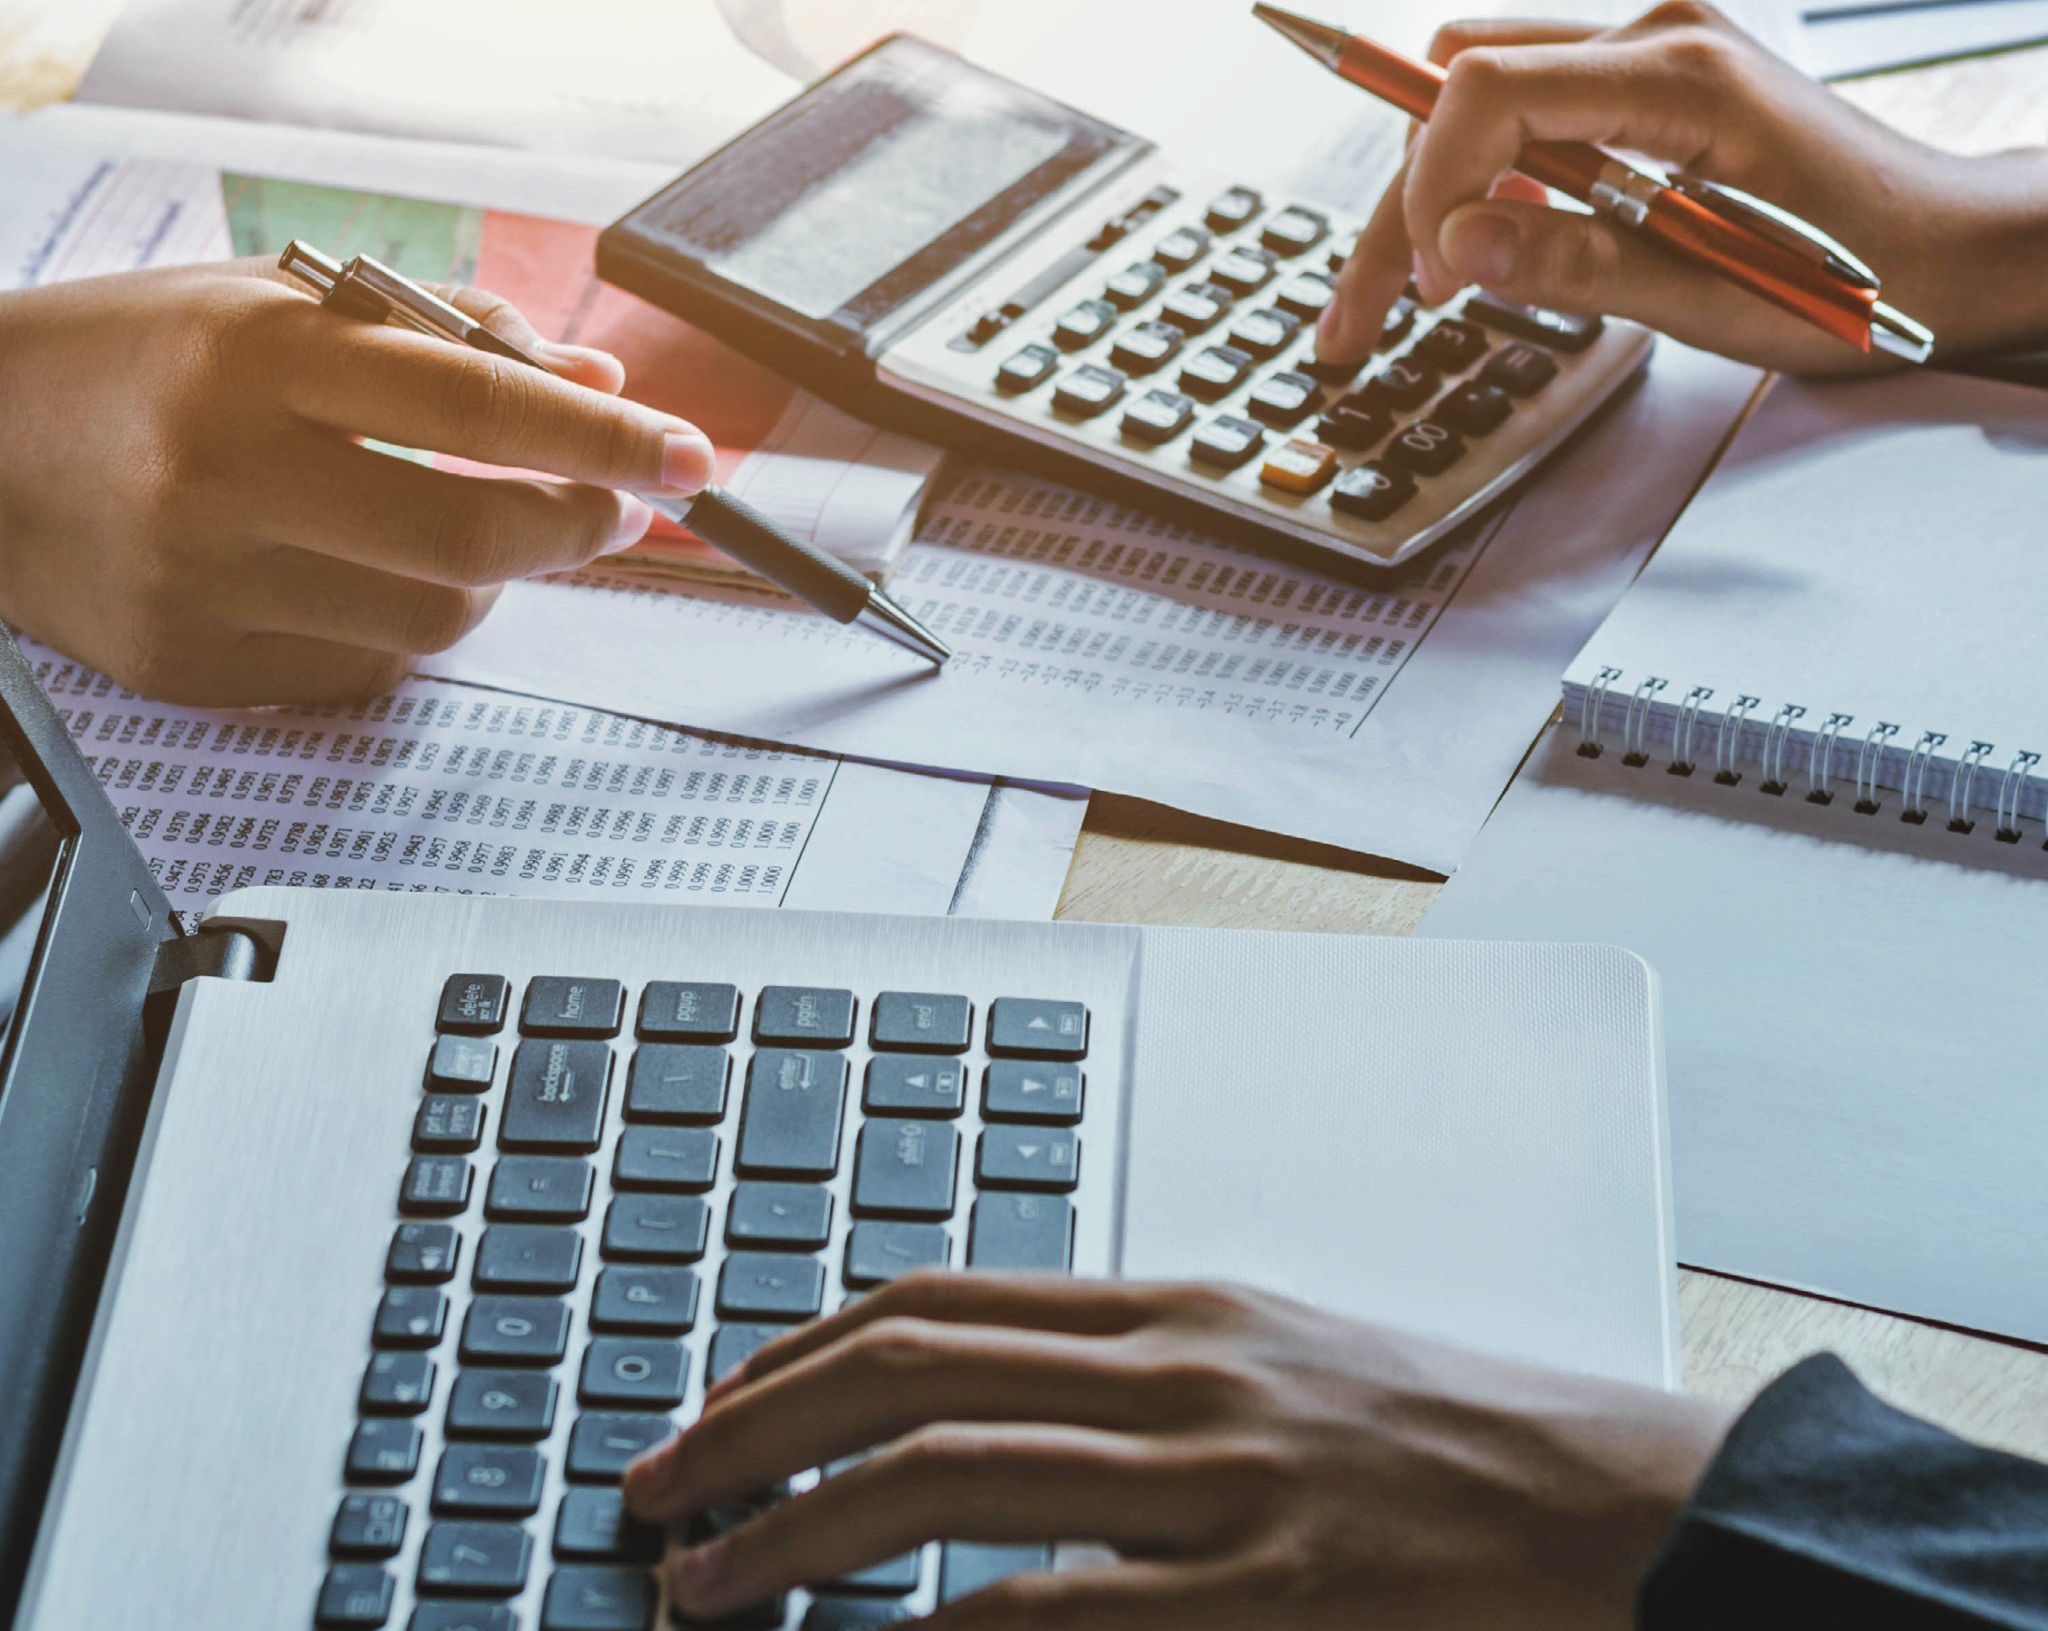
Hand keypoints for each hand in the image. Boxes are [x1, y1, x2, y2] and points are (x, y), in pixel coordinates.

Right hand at [0, 260, 715, 705]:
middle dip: (577, 523)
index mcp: (259, 353)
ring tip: (469, 524)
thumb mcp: (279, 301)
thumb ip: (447, 332)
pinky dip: (407, 621)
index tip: (690, 455)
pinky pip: (367, 665)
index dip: (605, 434)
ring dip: (495, 575)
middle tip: (610, 506)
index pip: (481, 401)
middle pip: (476, 530)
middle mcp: (228, 469)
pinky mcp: (193, 663)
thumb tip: (597, 376)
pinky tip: (369, 571)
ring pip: (435, 612)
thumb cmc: (137, 357)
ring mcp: (206, 580)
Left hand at [624, 1274, 1735, 1629]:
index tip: (711, 1407)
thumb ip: (1127, 1373)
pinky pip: (1055, 1613)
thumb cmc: (1435, 1433)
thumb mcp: (1270, 1360)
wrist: (1610, 1503)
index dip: (796, 1352)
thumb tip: (972, 1403)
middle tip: (653, 1496)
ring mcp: (1216, 1482)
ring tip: (703, 1591)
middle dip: (751, 1432)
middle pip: (908, 1371)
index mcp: (1173, 1307)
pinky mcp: (1264, 1598)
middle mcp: (1176, 1370)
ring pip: (949, 1478)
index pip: (934, 1300)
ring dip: (796, 1537)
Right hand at [1317, 0, 2047, 374]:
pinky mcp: (1649, 89)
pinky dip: (1490, 183)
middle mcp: (1657, 40)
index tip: (1428, 281)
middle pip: (1466, 92)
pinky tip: (1491, 252)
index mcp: (1680, 76)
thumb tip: (1457, 244)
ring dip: (1437, 193)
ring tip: (1414, 295)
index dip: (1430, 183)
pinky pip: (1532, 115)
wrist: (1955, 251)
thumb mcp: (1716, 294)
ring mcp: (1652, 56)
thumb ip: (1578, 263)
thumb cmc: (1865, 277)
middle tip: (1363, 318)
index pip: (1490, 88)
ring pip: (1484, 99)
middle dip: (1405, 204)